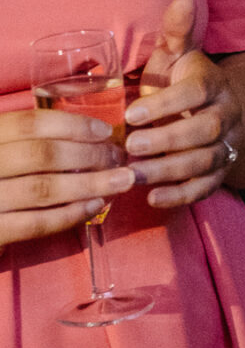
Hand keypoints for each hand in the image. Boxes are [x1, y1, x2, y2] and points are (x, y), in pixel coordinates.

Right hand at [0, 108, 134, 246]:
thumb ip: (20, 135)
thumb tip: (76, 122)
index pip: (29, 123)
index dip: (72, 125)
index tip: (105, 131)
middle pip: (41, 154)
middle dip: (88, 155)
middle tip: (120, 159)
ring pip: (41, 189)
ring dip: (88, 184)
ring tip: (119, 182)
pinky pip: (34, 224)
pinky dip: (68, 215)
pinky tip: (93, 207)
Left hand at [124, 0, 242, 208]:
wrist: (219, 112)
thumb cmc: (184, 81)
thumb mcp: (178, 54)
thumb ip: (176, 29)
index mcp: (213, 84)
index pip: (197, 93)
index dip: (166, 104)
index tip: (132, 112)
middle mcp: (227, 115)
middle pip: (205, 130)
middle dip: (168, 140)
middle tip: (130, 147)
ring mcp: (227, 145)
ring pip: (206, 160)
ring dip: (170, 171)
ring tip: (133, 176)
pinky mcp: (221, 172)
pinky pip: (207, 187)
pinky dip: (182, 196)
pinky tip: (153, 198)